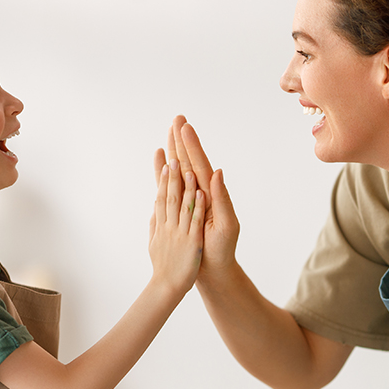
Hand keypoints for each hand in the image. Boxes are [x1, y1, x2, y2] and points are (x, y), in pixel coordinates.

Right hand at [154, 116, 239, 281]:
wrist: (213, 269)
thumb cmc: (222, 250)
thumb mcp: (227, 225)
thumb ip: (222, 199)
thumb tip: (217, 172)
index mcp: (211, 194)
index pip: (200, 164)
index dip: (192, 146)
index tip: (185, 127)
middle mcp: (200, 193)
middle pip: (189, 161)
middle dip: (182, 141)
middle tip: (177, 119)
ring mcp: (190, 200)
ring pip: (179, 170)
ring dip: (174, 151)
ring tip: (168, 132)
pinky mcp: (180, 210)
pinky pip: (169, 186)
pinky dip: (164, 173)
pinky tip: (161, 161)